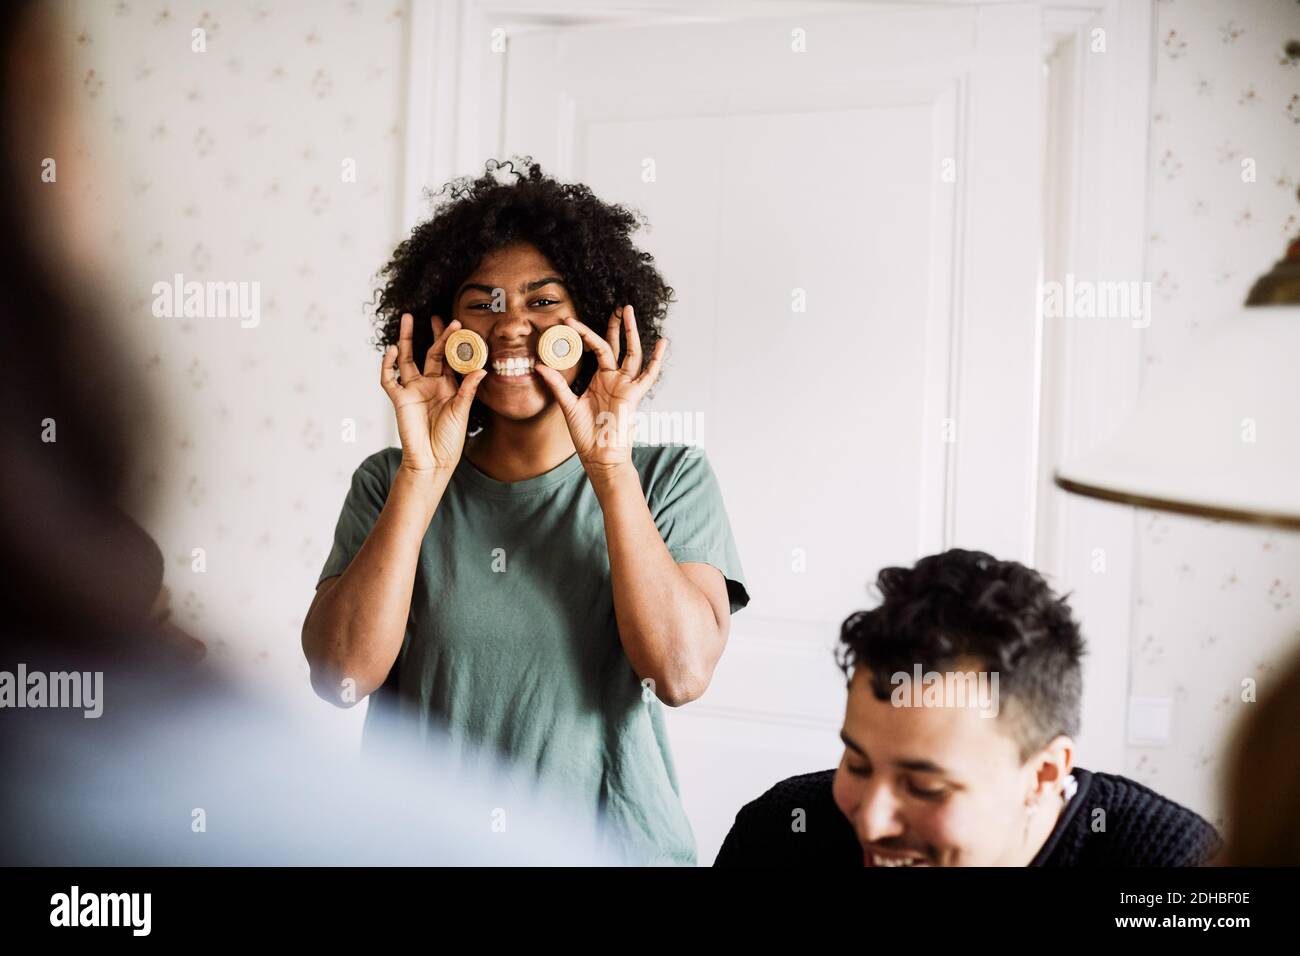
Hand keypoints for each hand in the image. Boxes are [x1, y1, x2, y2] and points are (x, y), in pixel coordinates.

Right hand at [380, 312, 485, 475]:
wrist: (433, 461)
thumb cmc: (449, 439)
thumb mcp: (462, 411)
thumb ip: (468, 389)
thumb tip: (482, 368)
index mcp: (447, 386)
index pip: (449, 357)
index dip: (452, 342)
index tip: (458, 324)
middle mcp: (429, 384)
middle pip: (430, 352)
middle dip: (433, 335)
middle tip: (437, 316)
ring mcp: (413, 390)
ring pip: (406, 358)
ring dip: (405, 339)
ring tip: (407, 318)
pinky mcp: (399, 399)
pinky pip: (389, 378)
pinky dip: (387, 364)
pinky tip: (391, 350)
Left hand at [533, 304, 665, 480]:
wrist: (598, 455)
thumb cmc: (586, 434)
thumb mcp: (568, 405)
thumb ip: (557, 384)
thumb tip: (540, 365)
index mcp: (600, 379)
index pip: (595, 349)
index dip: (584, 334)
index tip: (569, 321)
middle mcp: (615, 379)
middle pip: (617, 345)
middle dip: (617, 326)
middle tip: (617, 307)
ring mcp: (625, 385)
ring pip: (632, 352)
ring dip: (631, 332)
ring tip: (629, 311)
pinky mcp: (633, 394)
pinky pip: (648, 375)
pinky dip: (656, 359)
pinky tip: (663, 343)